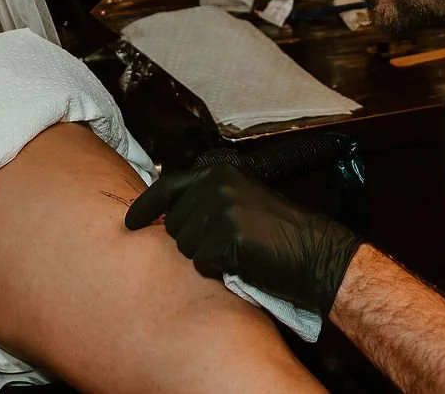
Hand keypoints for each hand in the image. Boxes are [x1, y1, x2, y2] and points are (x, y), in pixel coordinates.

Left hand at [125, 162, 361, 317]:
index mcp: (217, 174)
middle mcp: (215, 186)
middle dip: (192, 242)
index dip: (145, 208)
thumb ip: (205, 201)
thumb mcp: (241, 202)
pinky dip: (219, 271)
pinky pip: (203, 264)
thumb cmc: (279, 234)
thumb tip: (164, 218)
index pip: (167, 187)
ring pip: (186, 247)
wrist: (316, 253)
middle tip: (226, 246)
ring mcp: (220, 210)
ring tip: (237, 253)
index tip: (129, 224)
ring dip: (206, 257)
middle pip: (174, 224)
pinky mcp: (227, 237)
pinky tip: (242, 264)